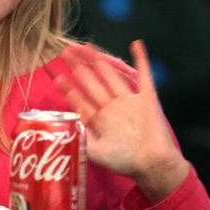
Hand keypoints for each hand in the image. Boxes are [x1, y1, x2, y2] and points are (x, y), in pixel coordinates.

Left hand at [55, 40, 188, 201]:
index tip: (55, 75)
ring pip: (110, 76)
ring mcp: (129, 101)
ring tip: (85, 46)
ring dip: (98, 60)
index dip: (67, 88)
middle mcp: (112, 107)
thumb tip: (64, 127)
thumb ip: (80, 139)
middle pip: (91, 83)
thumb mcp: (96, 153)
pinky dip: (141, 60)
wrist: (153, 165)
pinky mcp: (147, 98)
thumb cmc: (125, 162)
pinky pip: (144, 76)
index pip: (80, 100)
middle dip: (78, 68)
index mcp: (99, 120)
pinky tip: (135, 44)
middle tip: (65, 52)